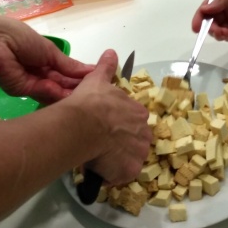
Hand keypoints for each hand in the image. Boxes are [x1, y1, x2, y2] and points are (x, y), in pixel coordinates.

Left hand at [0, 12, 95, 104]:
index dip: (80, 76)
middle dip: (77, 86)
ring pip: (53, 91)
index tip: (99, 80)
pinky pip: (42, 93)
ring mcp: (30, 83)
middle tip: (96, 91)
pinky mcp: (21, 91)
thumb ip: (67, 65)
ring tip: (88, 94)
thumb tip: (89, 70)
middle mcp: (39, 72)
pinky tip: (71, 94)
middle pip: (61, 83)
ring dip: (69, 92)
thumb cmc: (21, 38)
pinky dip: (55, 94)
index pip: (65, 71)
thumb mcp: (49, 50)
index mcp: (44, 59)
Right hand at [63, 49, 151, 184]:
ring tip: (99, 157)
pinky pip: (122, 175)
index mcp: (139, 113)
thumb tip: (111, 52)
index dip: (120, 125)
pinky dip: (112, 175)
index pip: (135, 121)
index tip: (107, 127)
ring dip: (118, 160)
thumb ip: (106, 67)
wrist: (83, 124)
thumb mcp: (98, 80)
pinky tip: (99, 169)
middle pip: (136, 141)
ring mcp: (139, 153)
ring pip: (130, 159)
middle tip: (102, 143)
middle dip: (122, 144)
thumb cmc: (91, 102)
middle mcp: (144, 133)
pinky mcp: (130, 171)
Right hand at [192, 0, 227, 41]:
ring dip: (217, 33)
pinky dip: (226, 37)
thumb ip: (223, 0)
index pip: (207, 7)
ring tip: (222, 33)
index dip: (200, 17)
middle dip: (208, 27)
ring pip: (220, 30)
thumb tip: (205, 9)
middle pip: (212, 21)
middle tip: (213, 30)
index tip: (196, 26)